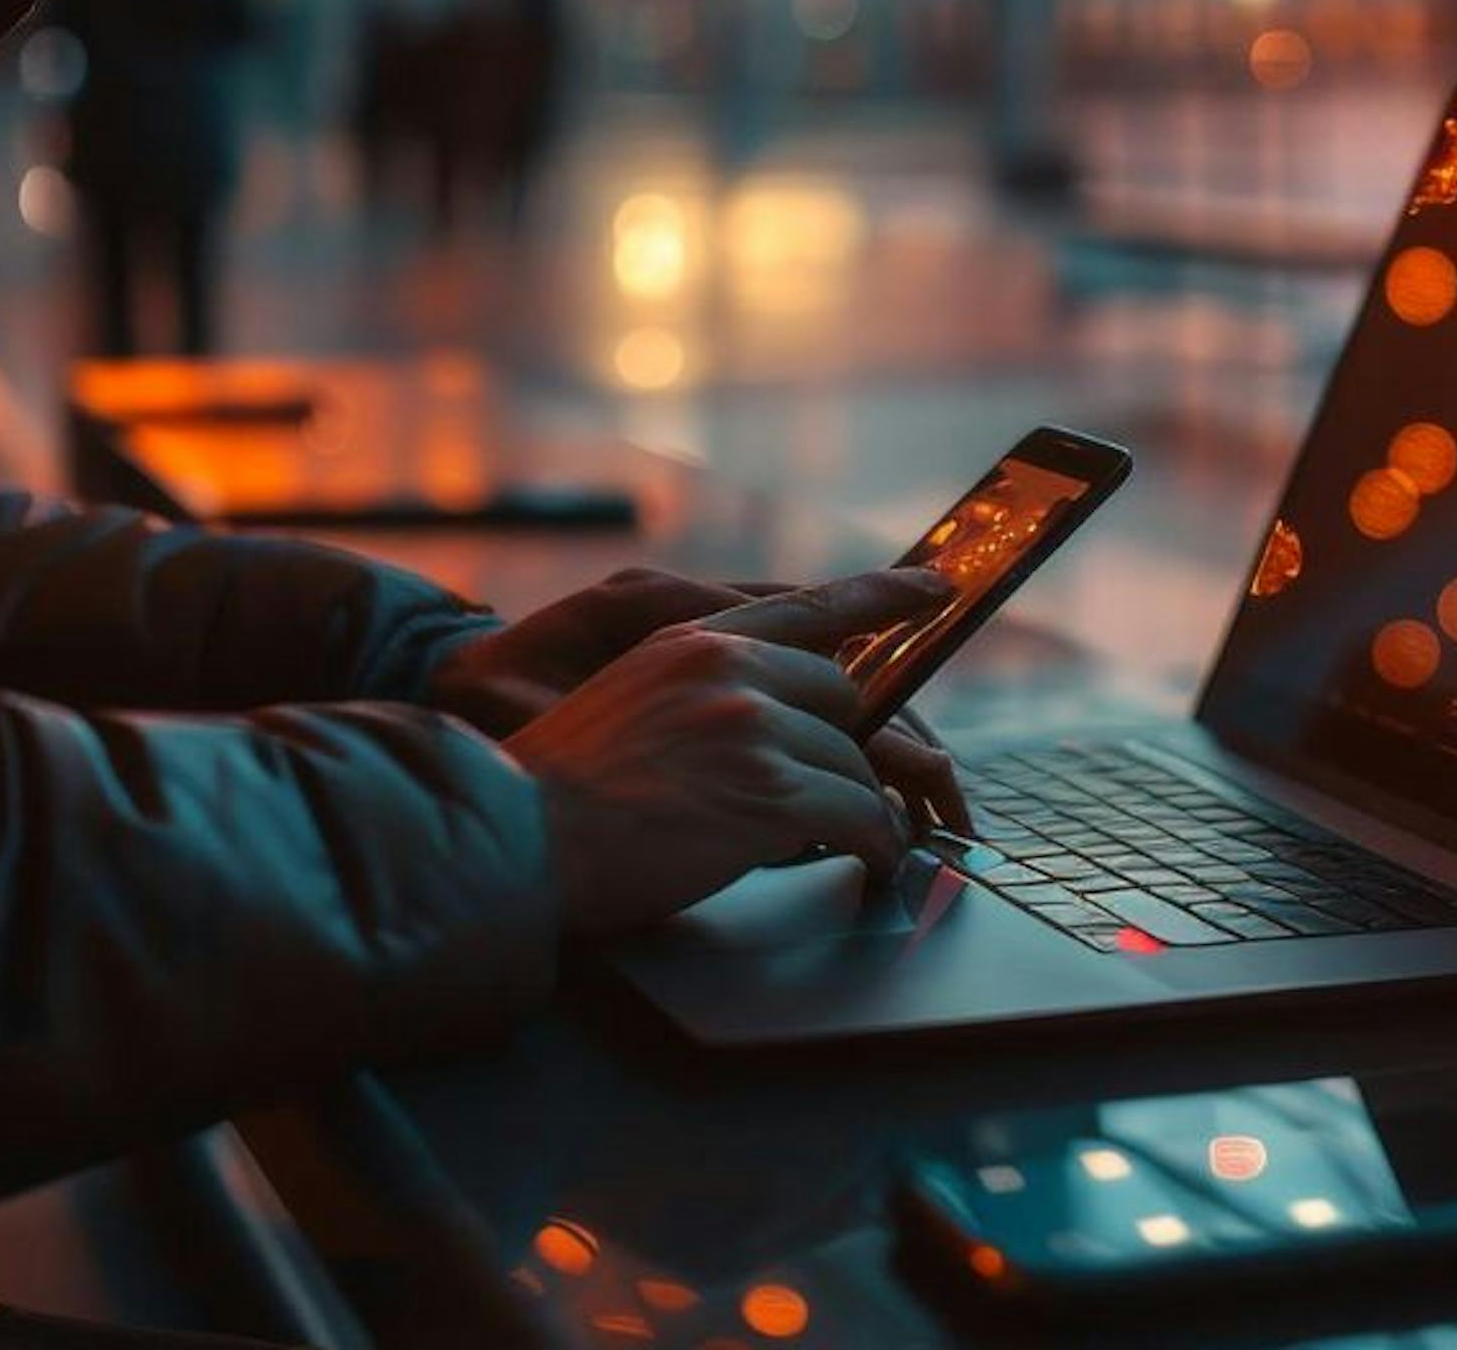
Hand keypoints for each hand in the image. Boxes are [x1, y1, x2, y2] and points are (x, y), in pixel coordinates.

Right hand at [435, 568, 971, 836]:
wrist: (521, 841)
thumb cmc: (566, 798)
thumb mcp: (631, 704)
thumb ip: (702, 693)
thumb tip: (779, 720)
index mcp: (693, 641)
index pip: (809, 605)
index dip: (883, 595)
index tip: (935, 588)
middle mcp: (729, 668)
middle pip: (844, 700)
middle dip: (846, 755)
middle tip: (845, 802)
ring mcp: (752, 725)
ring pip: (855, 766)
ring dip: (857, 814)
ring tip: (850, 850)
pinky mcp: (771, 790)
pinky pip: (863, 817)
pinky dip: (875, 848)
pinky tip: (867, 869)